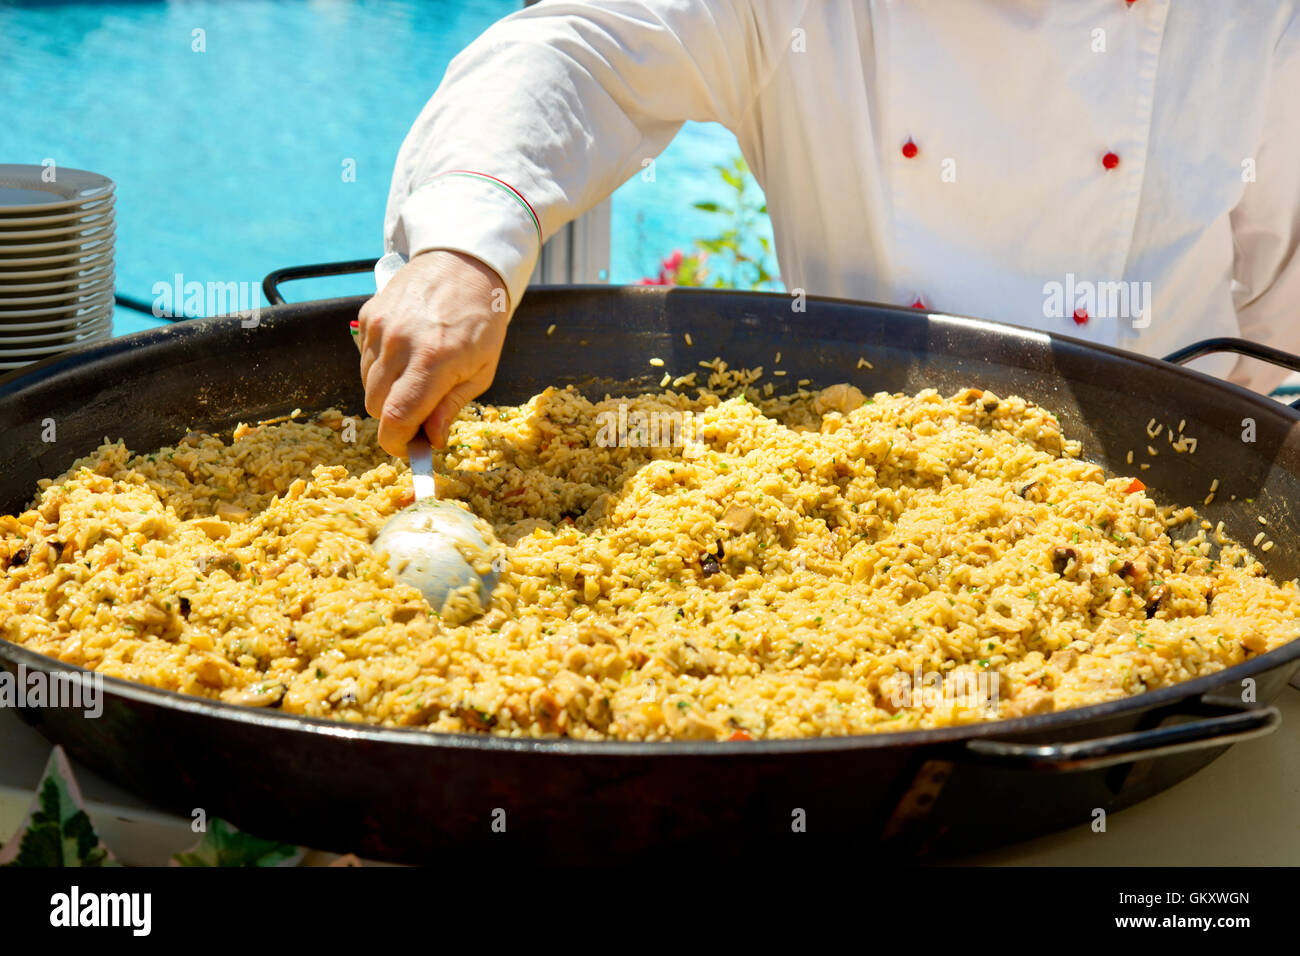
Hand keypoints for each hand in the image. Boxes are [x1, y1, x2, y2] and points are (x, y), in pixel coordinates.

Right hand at [356, 250, 509, 456]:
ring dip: (388, 393)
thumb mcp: (482, 370)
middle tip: (421, 415)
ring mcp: (379, 327)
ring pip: (368, 385)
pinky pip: (365, 359)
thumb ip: (450, 407)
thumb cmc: (481, 321)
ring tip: (417, 376)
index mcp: (434, 359)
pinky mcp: (368, 315)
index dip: (397, 444)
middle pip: (376, 407)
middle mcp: (400, 343)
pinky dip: (381, 368)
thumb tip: (430, 440)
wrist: (464, 263)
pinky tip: (406, 353)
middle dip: (396, 419)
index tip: (410, 448)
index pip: (395, 419)